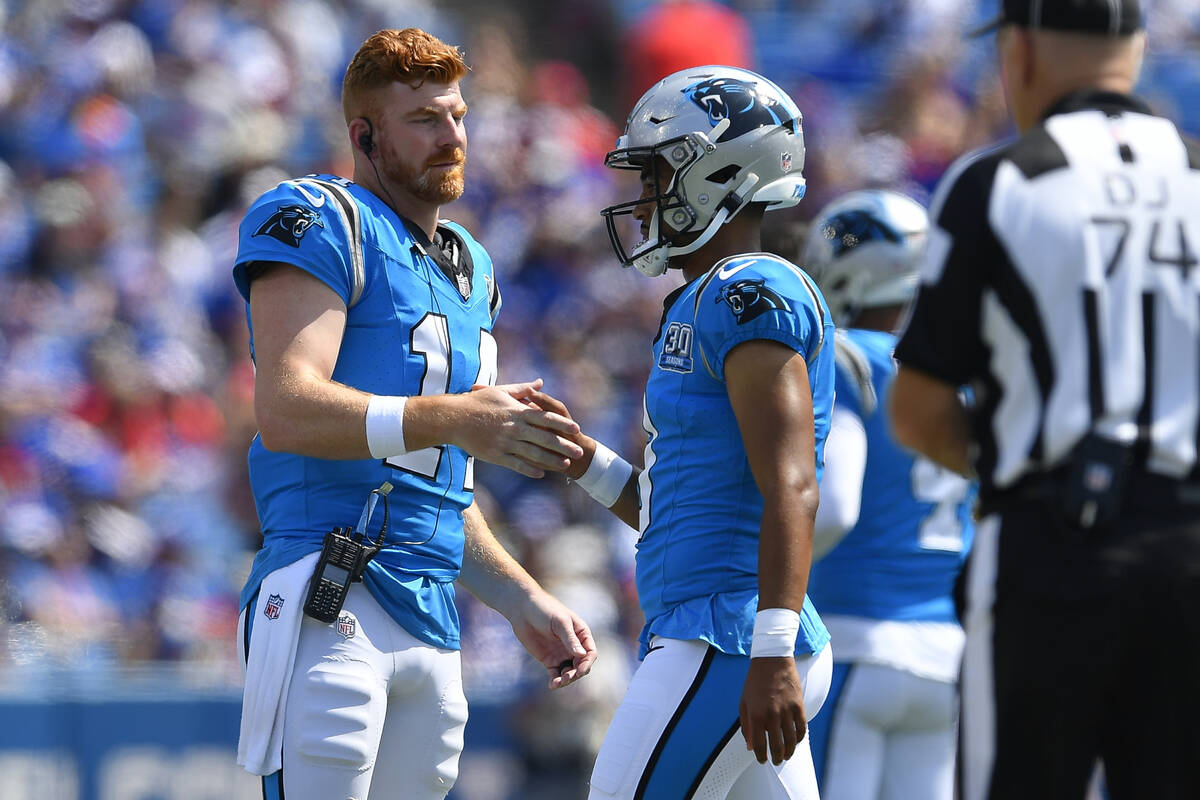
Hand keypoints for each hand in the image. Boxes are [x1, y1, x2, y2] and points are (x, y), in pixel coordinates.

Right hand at [453, 379, 582, 477]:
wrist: (453, 418)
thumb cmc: (477, 402)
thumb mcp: (501, 391)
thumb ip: (523, 389)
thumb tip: (540, 382)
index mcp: (517, 411)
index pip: (546, 418)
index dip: (562, 424)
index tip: (576, 429)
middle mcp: (514, 428)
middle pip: (544, 438)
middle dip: (564, 446)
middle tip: (579, 452)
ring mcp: (505, 443)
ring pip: (534, 454)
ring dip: (551, 460)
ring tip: (565, 465)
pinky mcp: (496, 455)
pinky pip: (516, 464)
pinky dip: (530, 469)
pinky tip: (541, 474)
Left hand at [507, 588, 597, 689]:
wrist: (522, 609)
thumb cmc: (544, 610)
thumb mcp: (560, 623)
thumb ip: (570, 639)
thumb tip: (582, 655)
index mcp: (581, 634)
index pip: (590, 653)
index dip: (587, 663)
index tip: (580, 670)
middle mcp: (574, 646)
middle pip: (581, 665)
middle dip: (576, 673)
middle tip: (567, 678)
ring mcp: (561, 653)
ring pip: (569, 672)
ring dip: (567, 679)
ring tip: (558, 683)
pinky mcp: (549, 660)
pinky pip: (555, 674)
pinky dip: (556, 681)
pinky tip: (552, 685)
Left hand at [739, 657, 806, 764]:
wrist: (772, 660)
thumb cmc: (755, 681)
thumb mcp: (744, 702)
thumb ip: (746, 724)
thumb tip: (750, 745)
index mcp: (756, 714)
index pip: (759, 744)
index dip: (760, 756)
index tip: (762, 760)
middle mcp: (772, 714)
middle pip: (777, 745)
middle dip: (776, 758)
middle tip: (776, 761)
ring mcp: (787, 710)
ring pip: (791, 740)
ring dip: (789, 752)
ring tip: (786, 756)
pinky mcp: (798, 705)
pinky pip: (801, 728)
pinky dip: (799, 738)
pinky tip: (795, 742)